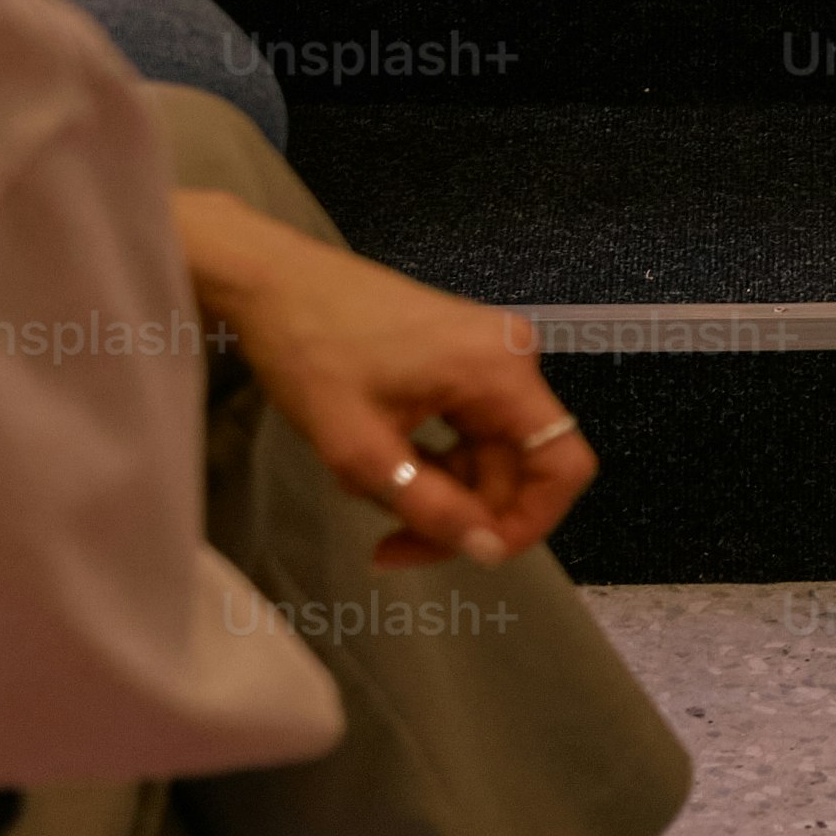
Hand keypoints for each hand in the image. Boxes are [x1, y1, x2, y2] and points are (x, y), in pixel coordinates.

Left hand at [172, 188, 594, 564]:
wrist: (272, 281)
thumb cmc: (312, 356)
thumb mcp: (362, 450)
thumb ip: (432, 508)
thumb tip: (489, 551)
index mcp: (500, 371)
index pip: (563, 464)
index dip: (529, 522)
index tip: (469, 554)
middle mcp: (510, 356)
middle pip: (515, 465)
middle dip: (459, 514)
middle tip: (388, 546)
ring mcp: (486, 351)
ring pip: (485, 452)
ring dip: (434, 489)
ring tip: (362, 493)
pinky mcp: (460, 352)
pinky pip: (465, 426)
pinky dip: (426, 458)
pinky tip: (374, 463)